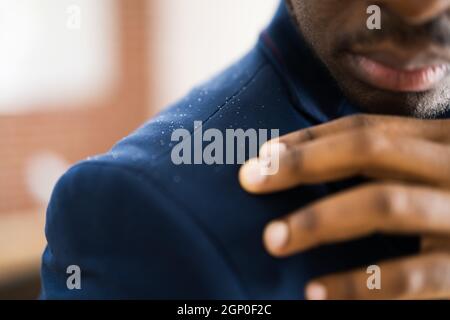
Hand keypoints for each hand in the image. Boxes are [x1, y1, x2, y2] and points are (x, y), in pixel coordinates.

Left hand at [239, 114, 449, 299]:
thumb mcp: (432, 174)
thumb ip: (389, 165)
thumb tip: (306, 161)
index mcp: (443, 143)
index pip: (365, 129)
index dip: (310, 140)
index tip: (262, 156)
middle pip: (370, 151)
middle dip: (304, 164)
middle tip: (250, 180)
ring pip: (384, 204)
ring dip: (320, 221)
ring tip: (272, 238)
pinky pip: (408, 276)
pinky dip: (358, 285)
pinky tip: (315, 293)